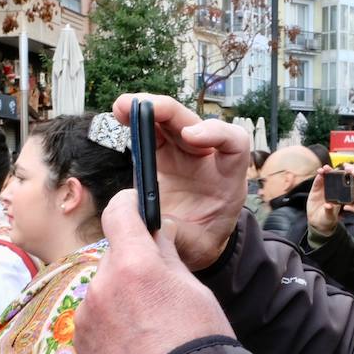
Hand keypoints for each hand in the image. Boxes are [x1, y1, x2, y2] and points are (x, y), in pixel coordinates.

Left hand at [75, 190, 233, 353]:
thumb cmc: (199, 346)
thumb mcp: (195, 291)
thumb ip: (166, 258)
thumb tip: (154, 236)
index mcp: (135, 264)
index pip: (120, 212)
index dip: (131, 205)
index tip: (138, 208)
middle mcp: (102, 283)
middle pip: (115, 254)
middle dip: (133, 261)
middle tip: (160, 288)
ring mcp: (87, 313)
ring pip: (104, 286)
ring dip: (121, 293)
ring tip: (150, 325)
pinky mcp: (81, 339)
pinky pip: (96, 314)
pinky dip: (111, 318)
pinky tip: (135, 342)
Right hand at [112, 94, 249, 270]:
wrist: (192, 242)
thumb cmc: (200, 242)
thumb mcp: (195, 246)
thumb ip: (177, 235)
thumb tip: (153, 225)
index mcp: (227, 177)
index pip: (233, 143)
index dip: (215, 133)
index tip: (190, 137)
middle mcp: (207, 157)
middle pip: (193, 122)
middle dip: (169, 111)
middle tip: (144, 106)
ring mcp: (184, 152)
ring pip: (169, 120)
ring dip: (146, 109)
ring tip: (121, 106)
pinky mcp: (163, 153)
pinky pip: (151, 130)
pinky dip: (135, 120)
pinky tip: (119, 114)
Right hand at [305, 167, 343, 237]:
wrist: (317, 221)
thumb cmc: (327, 219)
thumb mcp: (329, 216)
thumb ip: (328, 211)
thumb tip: (328, 206)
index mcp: (340, 196)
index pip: (343, 184)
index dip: (343, 176)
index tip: (344, 171)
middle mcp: (333, 190)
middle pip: (334, 178)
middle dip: (333, 171)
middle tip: (330, 168)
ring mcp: (324, 189)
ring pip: (326, 178)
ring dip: (325, 172)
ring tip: (323, 169)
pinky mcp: (316, 190)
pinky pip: (317, 182)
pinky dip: (318, 177)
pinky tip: (319, 173)